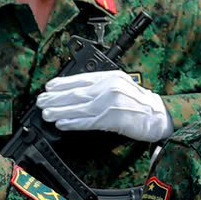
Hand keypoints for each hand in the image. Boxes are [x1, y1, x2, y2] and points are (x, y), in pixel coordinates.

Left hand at [36, 69, 170, 142]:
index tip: (48, 87)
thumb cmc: (140, 103)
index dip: (62, 83)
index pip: (81, 78)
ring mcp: (112, 103)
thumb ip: (101, 86)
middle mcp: (109, 87)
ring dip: (60, 111)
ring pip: (80, 107)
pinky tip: (62, 123)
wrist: (159, 115)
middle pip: (77, 92)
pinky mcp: (114, 118)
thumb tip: (76, 92)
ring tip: (46, 113)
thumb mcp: (121, 86)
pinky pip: (89, 121)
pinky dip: (73, 122)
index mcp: (110, 76)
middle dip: (55, 98)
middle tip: (41, 101)